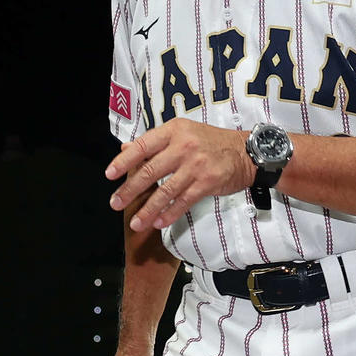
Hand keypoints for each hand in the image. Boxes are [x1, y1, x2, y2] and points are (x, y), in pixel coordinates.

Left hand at [106, 119, 254, 231]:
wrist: (246, 152)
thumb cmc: (212, 142)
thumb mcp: (183, 133)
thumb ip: (155, 143)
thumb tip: (126, 149)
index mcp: (173, 131)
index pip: (142, 146)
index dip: (124, 161)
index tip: (110, 175)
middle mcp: (183, 146)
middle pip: (150, 171)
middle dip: (130, 190)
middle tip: (116, 203)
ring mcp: (195, 165)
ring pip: (165, 191)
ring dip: (148, 209)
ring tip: (136, 223)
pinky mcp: (206, 182)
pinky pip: (183, 201)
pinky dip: (169, 214)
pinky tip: (159, 222)